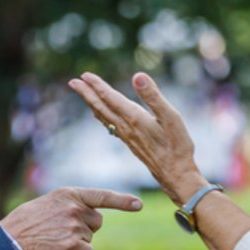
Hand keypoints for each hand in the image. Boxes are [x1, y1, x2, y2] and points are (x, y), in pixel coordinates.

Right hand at [0, 187, 141, 249]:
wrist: (12, 237)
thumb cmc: (29, 220)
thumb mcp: (51, 202)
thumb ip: (72, 204)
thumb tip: (93, 216)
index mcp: (70, 193)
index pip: (102, 195)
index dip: (123, 201)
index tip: (139, 204)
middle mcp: (75, 207)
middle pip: (98, 222)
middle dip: (87, 227)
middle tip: (64, 229)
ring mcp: (75, 225)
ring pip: (91, 238)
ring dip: (79, 241)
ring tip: (56, 238)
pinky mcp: (73, 243)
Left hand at [69, 72, 205, 204]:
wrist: (175, 174)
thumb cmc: (177, 146)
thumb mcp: (171, 117)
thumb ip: (153, 96)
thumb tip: (137, 76)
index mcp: (134, 118)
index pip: (110, 98)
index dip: (97, 85)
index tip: (84, 75)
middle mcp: (126, 127)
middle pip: (101, 106)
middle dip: (87, 93)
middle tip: (73, 82)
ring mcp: (126, 136)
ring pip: (103, 116)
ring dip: (92, 103)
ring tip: (83, 94)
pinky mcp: (130, 142)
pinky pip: (109, 125)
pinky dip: (101, 115)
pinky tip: (100, 114)